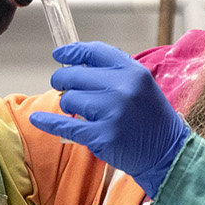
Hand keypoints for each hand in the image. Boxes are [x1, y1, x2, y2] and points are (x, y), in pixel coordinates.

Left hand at [29, 42, 189, 197]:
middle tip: (64, 88)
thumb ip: (113, 72)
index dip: (72, 51)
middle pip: (74, 75)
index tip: (59, 54)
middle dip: (64, 82)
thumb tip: (75, 65)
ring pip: (69, 99)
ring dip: (68, 105)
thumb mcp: (140, 85)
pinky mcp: (102, 136)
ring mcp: (112, 112)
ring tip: (81, 112)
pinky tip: (37, 120)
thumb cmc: (150, 118)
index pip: (94, 52)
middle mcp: (122, 88)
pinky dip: (48, 122)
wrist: (167, 152)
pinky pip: (65, 125)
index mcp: (132, 71)